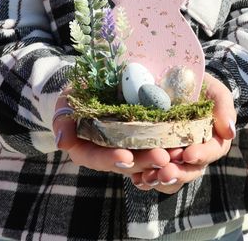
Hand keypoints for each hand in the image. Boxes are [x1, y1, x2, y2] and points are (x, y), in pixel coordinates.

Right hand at [52, 95, 172, 179]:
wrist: (95, 86)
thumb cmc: (78, 95)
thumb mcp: (66, 102)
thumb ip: (63, 119)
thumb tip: (64, 142)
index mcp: (87, 150)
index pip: (96, 158)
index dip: (110, 159)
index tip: (125, 156)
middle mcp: (109, 154)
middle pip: (126, 163)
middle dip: (144, 161)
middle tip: (162, 157)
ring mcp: (129, 149)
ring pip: (145, 160)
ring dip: (161, 159)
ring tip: (177, 153)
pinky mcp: (146, 141)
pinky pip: (158, 148)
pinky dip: (170, 150)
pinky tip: (184, 146)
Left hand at [131, 75, 236, 194]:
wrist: (173, 81)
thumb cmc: (199, 87)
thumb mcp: (213, 91)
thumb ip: (224, 107)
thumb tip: (229, 131)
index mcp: (212, 140)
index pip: (212, 151)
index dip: (201, 155)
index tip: (188, 154)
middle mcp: (194, 154)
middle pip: (190, 171)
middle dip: (178, 173)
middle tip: (165, 172)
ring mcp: (174, 159)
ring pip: (171, 179)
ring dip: (159, 180)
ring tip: (147, 177)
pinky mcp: (155, 160)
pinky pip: (151, 176)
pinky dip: (144, 179)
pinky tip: (136, 178)